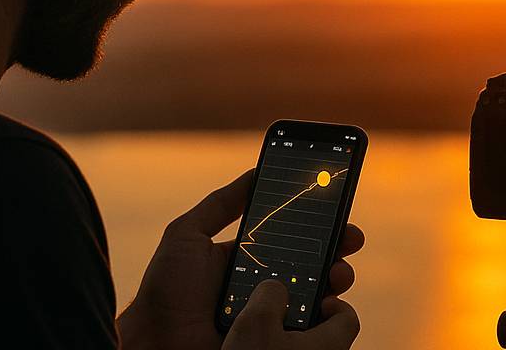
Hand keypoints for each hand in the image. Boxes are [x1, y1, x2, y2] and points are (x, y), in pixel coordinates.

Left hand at [116, 168, 364, 349]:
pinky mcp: (277, 341)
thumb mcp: (187, 235)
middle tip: (350, 238)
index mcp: (247, 258)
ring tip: (339, 271)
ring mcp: (273, 315)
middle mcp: (264, 285)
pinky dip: (328, 315)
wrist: (155, 342)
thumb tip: (256, 171)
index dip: (316, 224)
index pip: (290, 237)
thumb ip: (220, 204)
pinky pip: (312, 328)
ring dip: (337, 277)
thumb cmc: (165, 290)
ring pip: (319, 294)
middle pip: (313, 262)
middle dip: (337, 247)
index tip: (337, 208)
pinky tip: (330, 302)